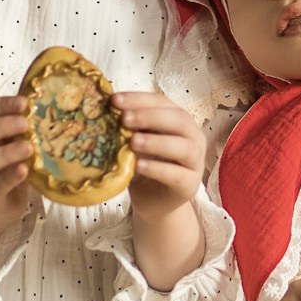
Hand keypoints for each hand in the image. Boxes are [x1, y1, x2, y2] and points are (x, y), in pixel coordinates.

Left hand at [111, 92, 204, 221]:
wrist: (153, 202)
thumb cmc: (144, 165)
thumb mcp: (135, 143)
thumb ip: (129, 127)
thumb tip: (105, 109)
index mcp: (179, 121)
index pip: (162, 102)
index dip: (139, 99)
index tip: (115, 100)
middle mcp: (192, 137)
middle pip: (179, 120)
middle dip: (150, 116)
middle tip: (125, 119)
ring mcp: (194, 162)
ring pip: (183, 147)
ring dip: (156, 142)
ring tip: (133, 142)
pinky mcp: (189, 185)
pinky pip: (177, 174)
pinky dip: (158, 168)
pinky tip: (139, 166)